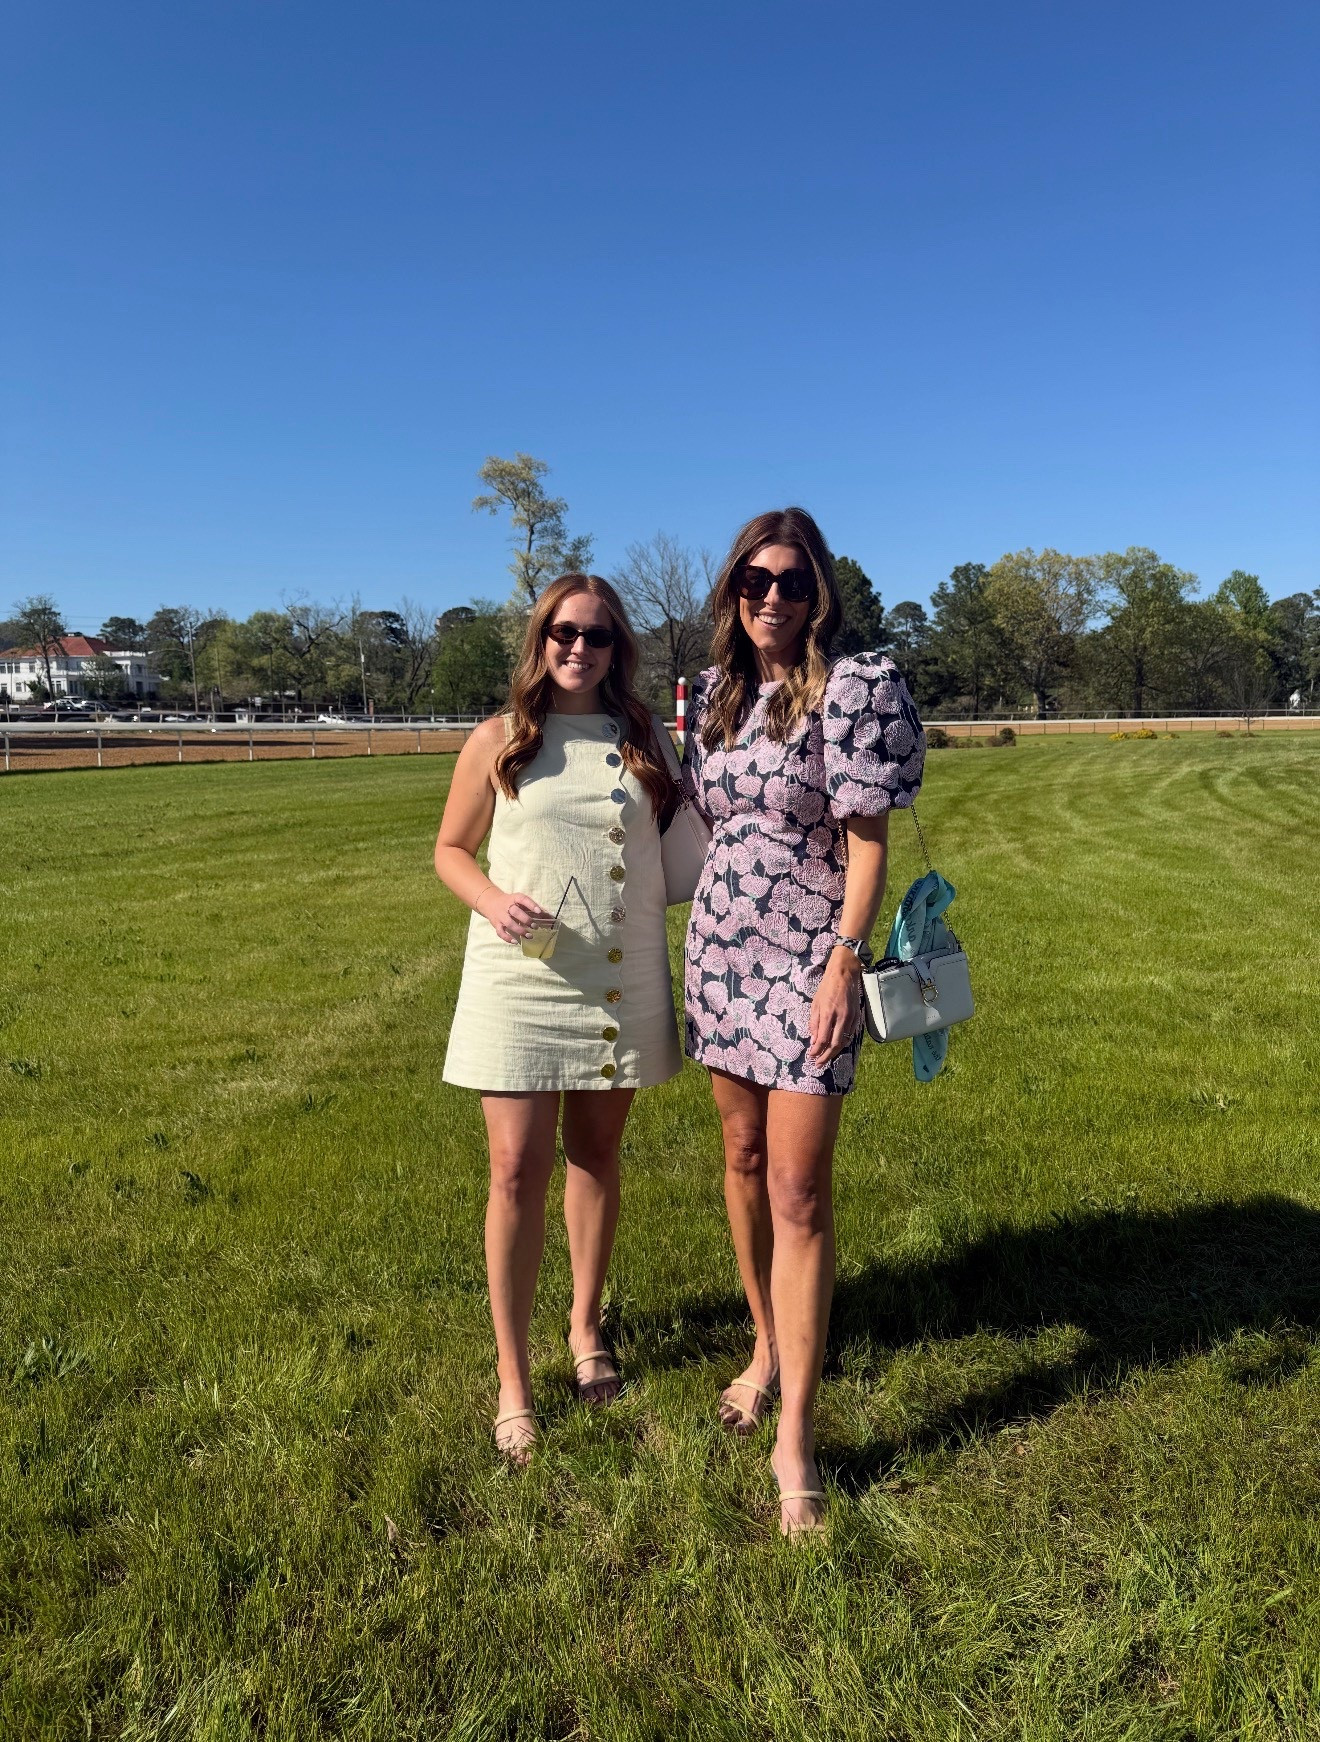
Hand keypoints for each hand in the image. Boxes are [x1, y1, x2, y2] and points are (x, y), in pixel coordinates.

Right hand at [476, 888, 552, 942]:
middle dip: (526, 920)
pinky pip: (500, 932)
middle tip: (535, 926)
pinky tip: (515, 942)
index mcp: (514, 898)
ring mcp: (500, 916)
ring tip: (529, 936)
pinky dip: (507, 938)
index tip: (539, 912)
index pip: (523, 899)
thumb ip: (533, 907)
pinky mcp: (496, 924)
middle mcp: (506, 906)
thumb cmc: (511, 902)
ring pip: (509, 923)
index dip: (531, 905)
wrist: (491, 902)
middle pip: (515, 912)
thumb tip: (549, 915)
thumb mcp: (520, 901)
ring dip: (519, 930)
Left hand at [807, 950, 862, 1065]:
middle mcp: (841, 1018)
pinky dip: (843, 1043)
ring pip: (844, 1041)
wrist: (844, 974)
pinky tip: (837, 1047)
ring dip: (835, 1052)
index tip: (811, 1056)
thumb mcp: (815, 1004)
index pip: (822, 1039)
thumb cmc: (827, 988)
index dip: (816, 1050)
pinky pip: (850, 1035)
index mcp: (828, 1013)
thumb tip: (813, 1041)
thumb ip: (814, 1023)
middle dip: (826, 1056)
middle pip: (834, 1044)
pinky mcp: (857, 1017)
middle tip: (819, 1064)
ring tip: (826, 1059)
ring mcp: (851, 1018)